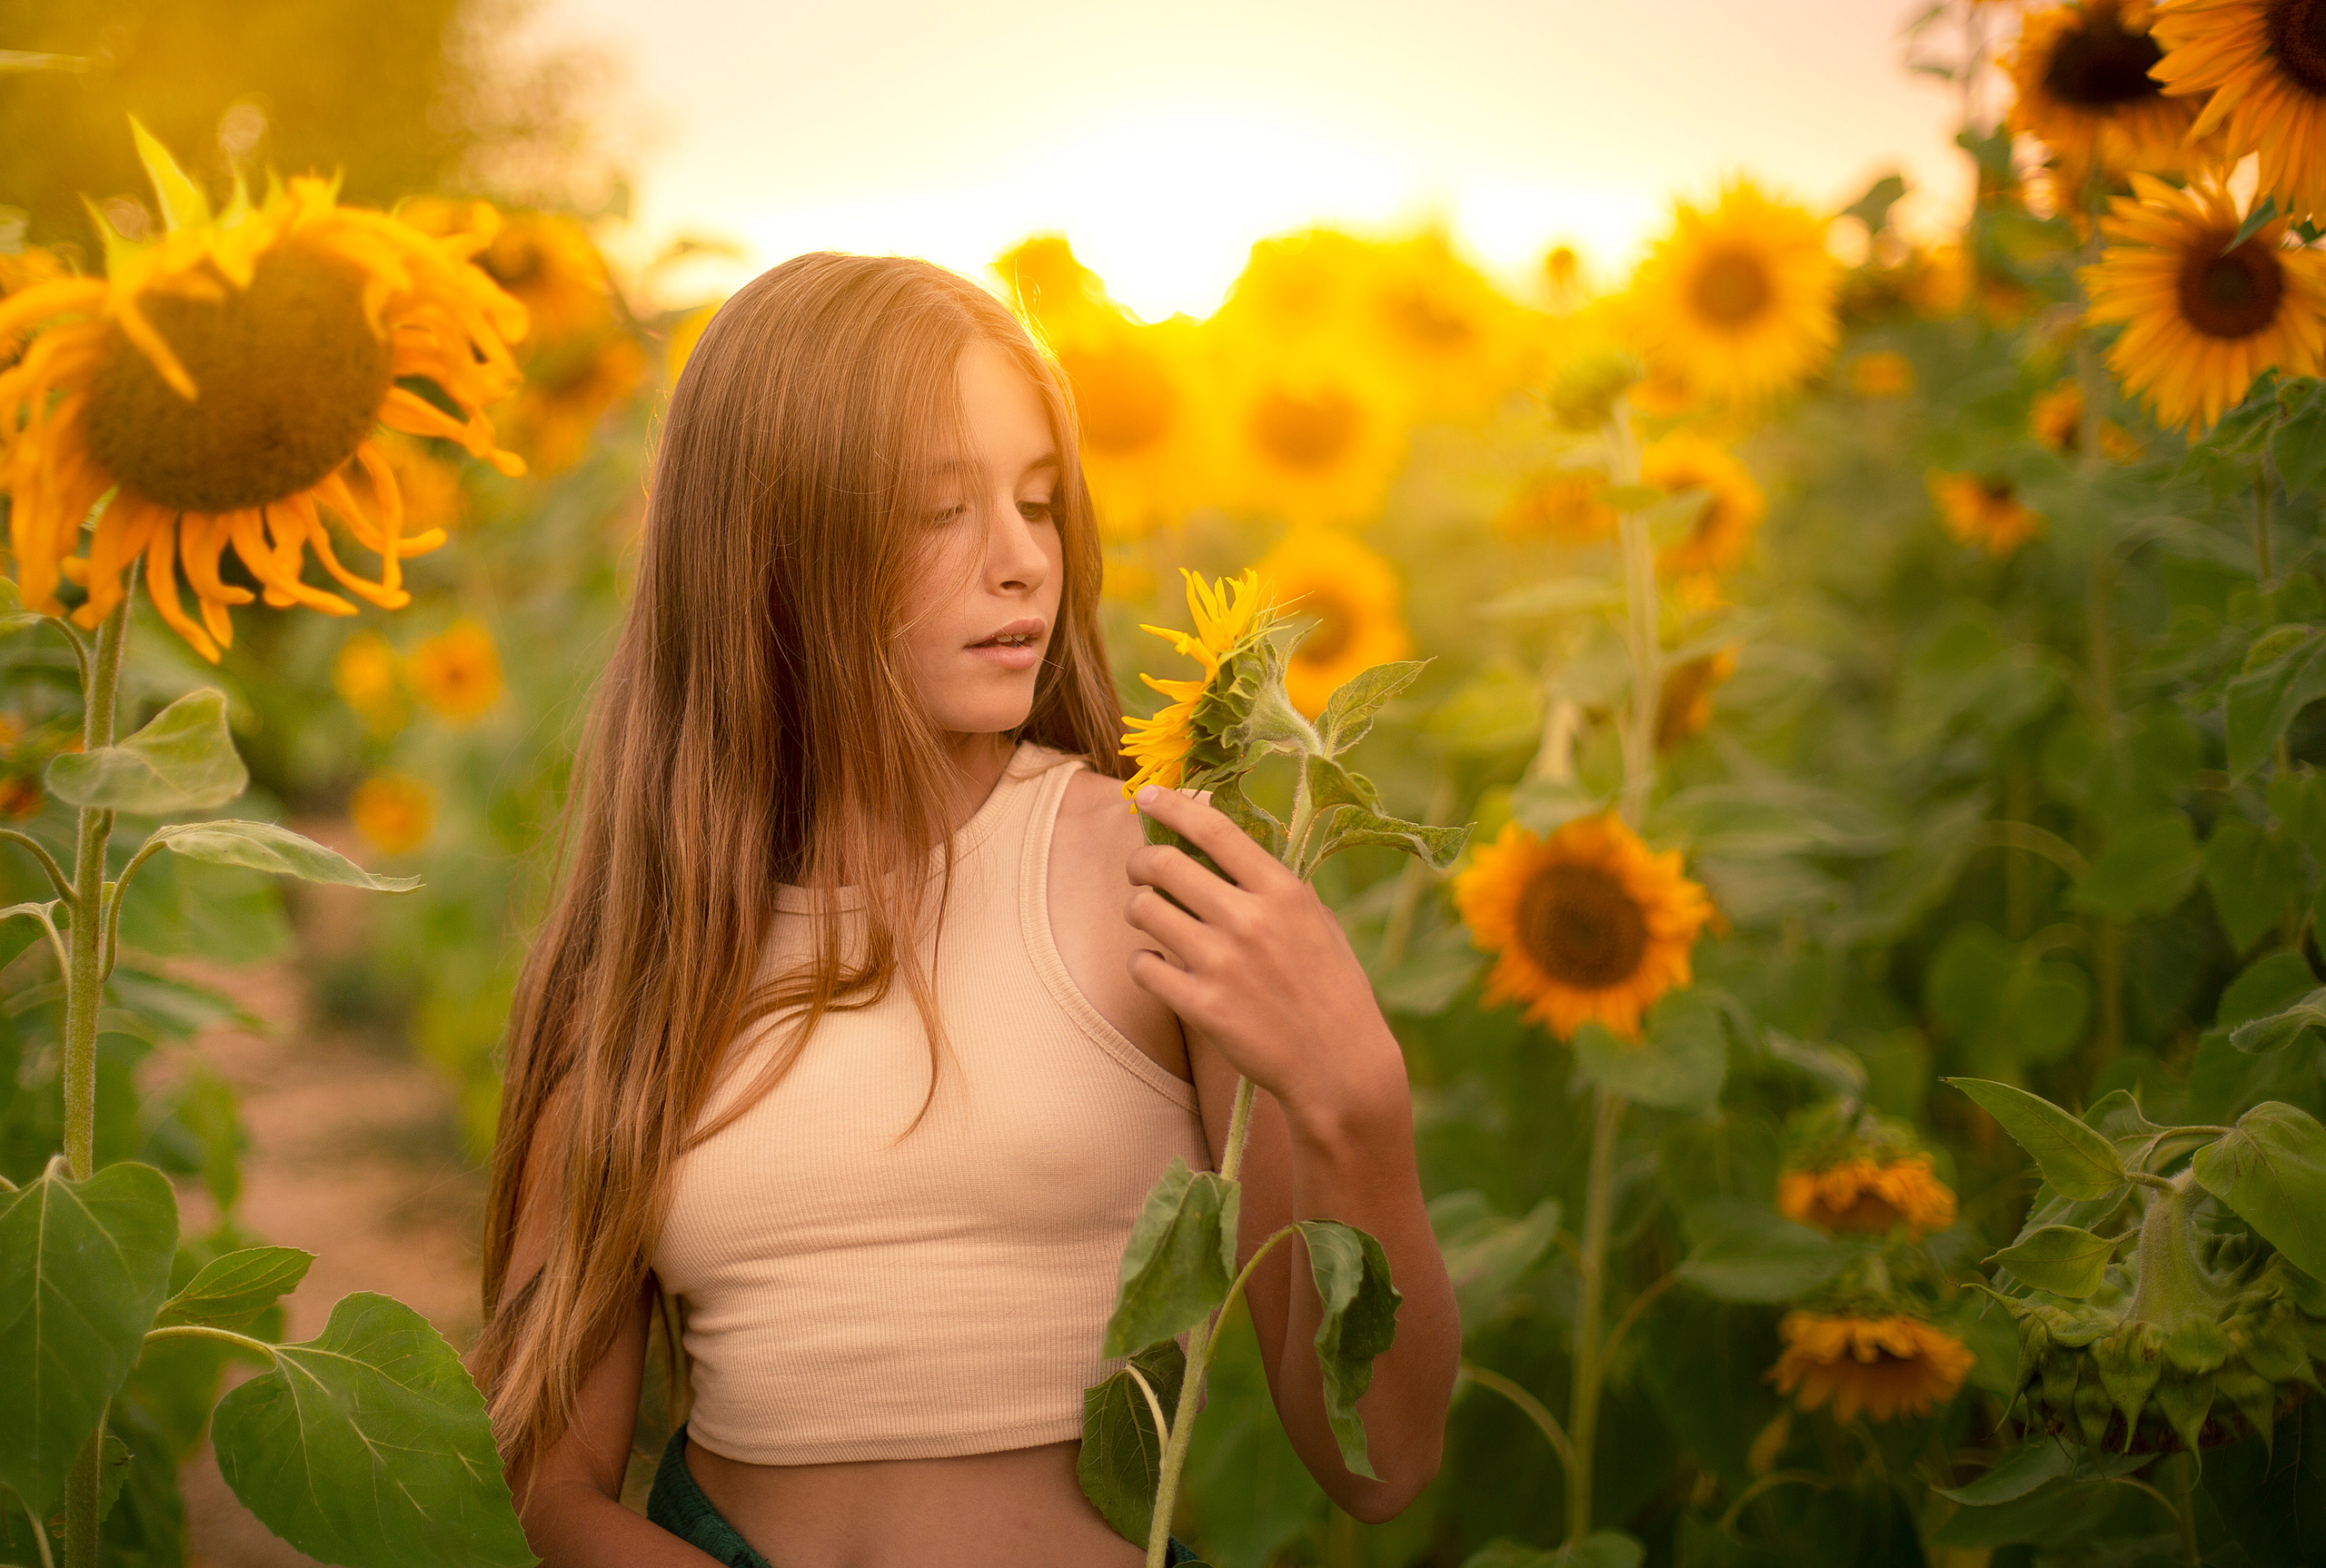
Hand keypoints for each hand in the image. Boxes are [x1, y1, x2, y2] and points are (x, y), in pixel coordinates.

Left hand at [1122, 785, 1408, 1141]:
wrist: (1340, 1065)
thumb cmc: (1331, 988)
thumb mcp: (1316, 921)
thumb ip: (1271, 885)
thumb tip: (1221, 844)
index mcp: (1282, 891)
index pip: (1214, 830)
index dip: (1172, 805)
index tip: (1146, 795)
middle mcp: (1249, 920)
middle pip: (1163, 864)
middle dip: (1142, 862)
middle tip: (1142, 871)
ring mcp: (1221, 964)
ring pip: (1143, 910)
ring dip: (1140, 911)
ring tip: (1155, 922)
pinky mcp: (1201, 1006)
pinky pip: (1141, 965)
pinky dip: (1144, 962)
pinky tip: (1161, 966)